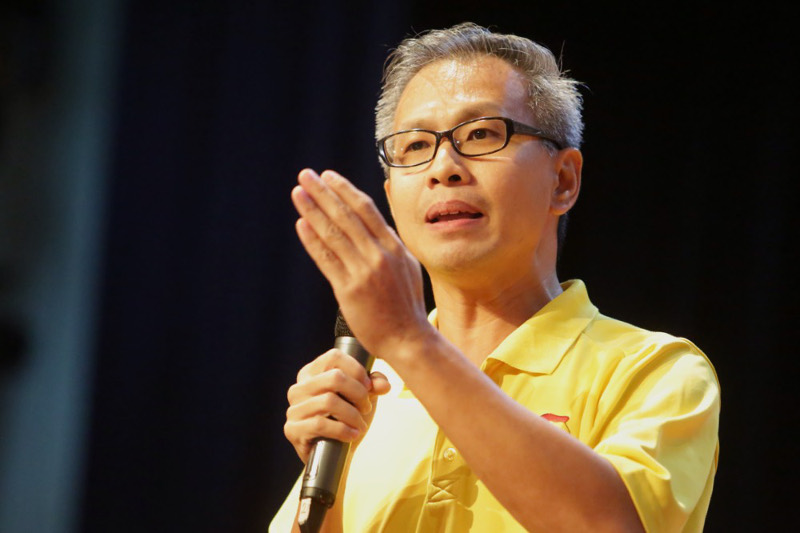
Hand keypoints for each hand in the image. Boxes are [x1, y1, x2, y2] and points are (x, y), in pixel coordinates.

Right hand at [284, 348, 390, 462]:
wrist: (336, 456)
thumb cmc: (347, 419)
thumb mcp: (362, 397)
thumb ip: (373, 384)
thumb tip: (383, 384)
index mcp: (311, 373)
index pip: (334, 357)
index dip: (357, 370)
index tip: (369, 386)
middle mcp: (298, 388)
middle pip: (334, 378)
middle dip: (358, 393)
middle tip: (366, 407)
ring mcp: (293, 409)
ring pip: (329, 401)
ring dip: (353, 415)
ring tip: (361, 424)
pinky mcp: (292, 429)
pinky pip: (320, 424)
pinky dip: (342, 430)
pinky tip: (352, 435)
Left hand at [291, 168, 434, 358]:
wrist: (408, 338)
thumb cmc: (406, 305)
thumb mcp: (407, 267)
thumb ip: (389, 245)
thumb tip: (374, 225)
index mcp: (395, 247)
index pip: (366, 210)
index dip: (345, 190)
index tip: (329, 176)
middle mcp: (380, 255)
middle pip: (346, 216)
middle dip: (324, 192)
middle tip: (306, 175)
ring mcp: (364, 272)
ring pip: (334, 234)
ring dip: (313, 210)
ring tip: (298, 193)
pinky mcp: (349, 290)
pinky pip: (327, 259)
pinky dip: (313, 240)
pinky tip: (302, 225)